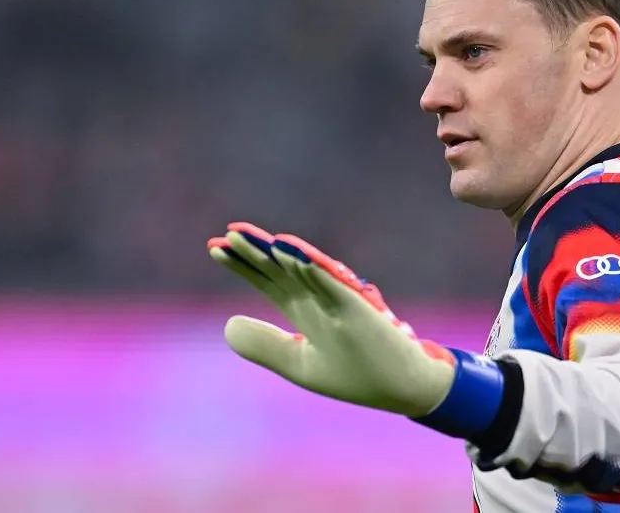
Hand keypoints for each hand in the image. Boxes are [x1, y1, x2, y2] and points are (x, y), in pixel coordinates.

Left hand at [207, 222, 455, 417]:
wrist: (405, 386)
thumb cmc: (356, 372)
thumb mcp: (299, 363)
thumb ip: (265, 345)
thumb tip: (225, 325)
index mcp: (303, 310)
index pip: (267, 278)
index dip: (242, 263)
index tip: (213, 247)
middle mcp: (320, 299)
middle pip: (281, 268)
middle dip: (255, 250)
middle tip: (226, 233)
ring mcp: (340, 302)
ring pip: (305, 269)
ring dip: (283, 252)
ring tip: (259, 239)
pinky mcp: (359, 310)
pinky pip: (333, 285)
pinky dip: (313, 268)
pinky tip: (292, 253)